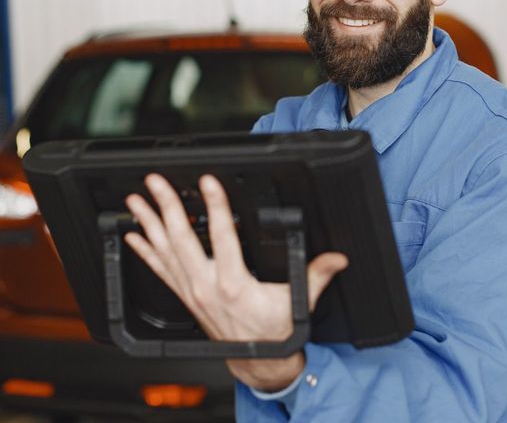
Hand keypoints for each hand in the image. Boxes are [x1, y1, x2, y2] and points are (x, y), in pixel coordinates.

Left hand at [124, 173, 347, 390]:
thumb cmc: (272, 330)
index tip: (207, 183)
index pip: (223, 236)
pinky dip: (145, 251)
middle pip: (181, 239)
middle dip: (167, 207)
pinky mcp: (186, 295)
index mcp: (234, 283)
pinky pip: (159, 270)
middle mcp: (207, 285)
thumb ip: (316, 274)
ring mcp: (192, 290)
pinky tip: (133, 236)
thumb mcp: (298, 302)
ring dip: (149, 224)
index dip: (215, 206)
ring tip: (135, 202)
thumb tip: (338, 258)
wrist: (254, 359)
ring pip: (164, 251)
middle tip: (155, 182)